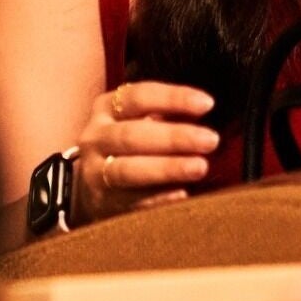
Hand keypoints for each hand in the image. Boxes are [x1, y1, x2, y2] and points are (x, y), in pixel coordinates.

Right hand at [73, 81, 219, 222]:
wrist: (90, 181)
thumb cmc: (128, 143)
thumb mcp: (135, 119)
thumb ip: (164, 114)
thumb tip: (206, 110)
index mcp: (106, 108)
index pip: (138, 97)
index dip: (173, 99)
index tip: (207, 104)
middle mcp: (95, 137)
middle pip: (132, 135)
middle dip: (173, 137)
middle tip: (210, 140)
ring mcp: (94, 172)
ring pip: (127, 171)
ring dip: (166, 168)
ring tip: (200, 167)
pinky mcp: (102, 203)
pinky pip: (131, 202)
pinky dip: (158, 198)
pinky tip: (182, 195)